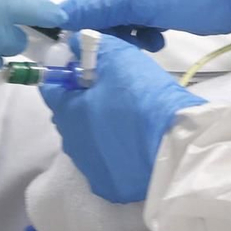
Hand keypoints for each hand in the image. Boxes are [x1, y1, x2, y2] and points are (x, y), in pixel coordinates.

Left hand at [42, 34, 204, 202]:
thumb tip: (74, 43)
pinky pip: (108, 163)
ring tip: (132, 118)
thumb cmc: (145, 100)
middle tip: (117, 89)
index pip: (51, 85)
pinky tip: (138, 144)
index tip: (88, 64)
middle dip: (86, 100)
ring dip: (101, 127)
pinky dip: (117, 153)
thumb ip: (92, 47)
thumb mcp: (119, 59)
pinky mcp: (112, 188)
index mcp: (66, 112)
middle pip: (71, 114)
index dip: (67, 70)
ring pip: (89, 140)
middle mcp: (71, 144)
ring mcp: (91, 170)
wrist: (178, 150)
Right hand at [60, 0, 230, 42]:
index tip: (86, 44)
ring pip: (122, 22)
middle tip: (123, 46)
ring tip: (147, 44)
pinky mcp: (165, 7)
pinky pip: (142, 25)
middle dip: (109, 32)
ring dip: (129, 37)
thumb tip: (57, 15)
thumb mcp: (135, 0)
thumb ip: (96, 10)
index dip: (80, 21)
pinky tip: (158, 42)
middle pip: (101, 12)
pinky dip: (146, 36)